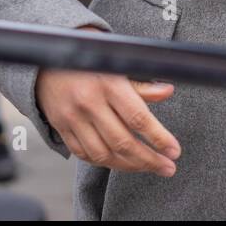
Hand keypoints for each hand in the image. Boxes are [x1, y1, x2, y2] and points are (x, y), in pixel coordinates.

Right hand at [35, 27, 180, 176]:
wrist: (50, 57)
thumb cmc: (93, 60)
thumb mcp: (119, 65)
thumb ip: (142, 84)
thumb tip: (168, 91)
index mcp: (109, 84)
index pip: (138, 118)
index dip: (159, 138)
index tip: (175, 151)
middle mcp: (89, 103)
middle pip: (122, 142)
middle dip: (148, 160)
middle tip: (168, 168)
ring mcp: (72, 117)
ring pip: (103, 154)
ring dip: (129, 166)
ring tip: (147, 167)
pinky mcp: (61, 127)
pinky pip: (84, 154)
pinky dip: (104, 162)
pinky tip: (121, 162)